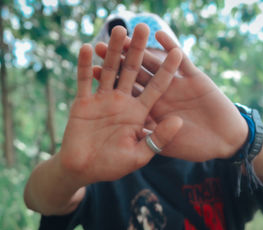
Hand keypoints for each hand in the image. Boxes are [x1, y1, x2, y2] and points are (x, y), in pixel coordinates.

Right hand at [59, 24, 182, 185]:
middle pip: (132, 71)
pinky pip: (84, 80)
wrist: (83, 170)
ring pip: (109, 70)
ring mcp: (103, 99)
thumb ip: (158, 139)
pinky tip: (87, 48)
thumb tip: (178, 121)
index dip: (166, 70)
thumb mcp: (139, 155)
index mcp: (139, 112)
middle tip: (143, 27)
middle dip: (138, 50)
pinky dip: (85, 66)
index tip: (177, 51)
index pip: (156, 87)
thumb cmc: (112, 166)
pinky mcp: (83, 102)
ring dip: (113, 51)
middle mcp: (123, 101)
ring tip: (118, 30)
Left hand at [95, 32, 247, 161]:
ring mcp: (177, 85)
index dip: (111, 82)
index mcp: (152, 110)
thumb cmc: (197, 148)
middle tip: (100, 46)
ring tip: (125, 34)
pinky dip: (171, 48)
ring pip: (155, 63)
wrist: (225, 142)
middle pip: (135, 74)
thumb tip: (125, 132)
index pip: (126, 93)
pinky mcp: (195, 78)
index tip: (92, 70)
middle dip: (118, 60)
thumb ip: (150, 139)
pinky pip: (181, 61)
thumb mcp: (169, 147)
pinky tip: (158, 34)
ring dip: (141, 48)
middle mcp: (161, 95)